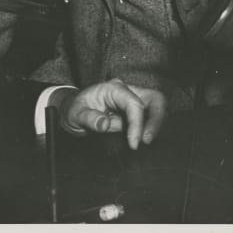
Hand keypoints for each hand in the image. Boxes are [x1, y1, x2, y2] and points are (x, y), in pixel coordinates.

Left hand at [52, 79, 166, 149]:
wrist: (74, 110)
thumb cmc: (76, 110)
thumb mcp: (76, 114)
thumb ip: (89, 119)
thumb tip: (104, 124)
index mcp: (114, 88)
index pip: (133, 103)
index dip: (137, 124)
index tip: (134, 143)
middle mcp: (128, 90)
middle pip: (155, 98)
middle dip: (156, 119)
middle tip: (147, 141)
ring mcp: (134, 99)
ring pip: (157, 106)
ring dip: (156, 124)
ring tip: (146, 142)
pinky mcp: (137, 110)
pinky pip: (151, 116)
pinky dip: (152, 127)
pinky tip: (144, 140)